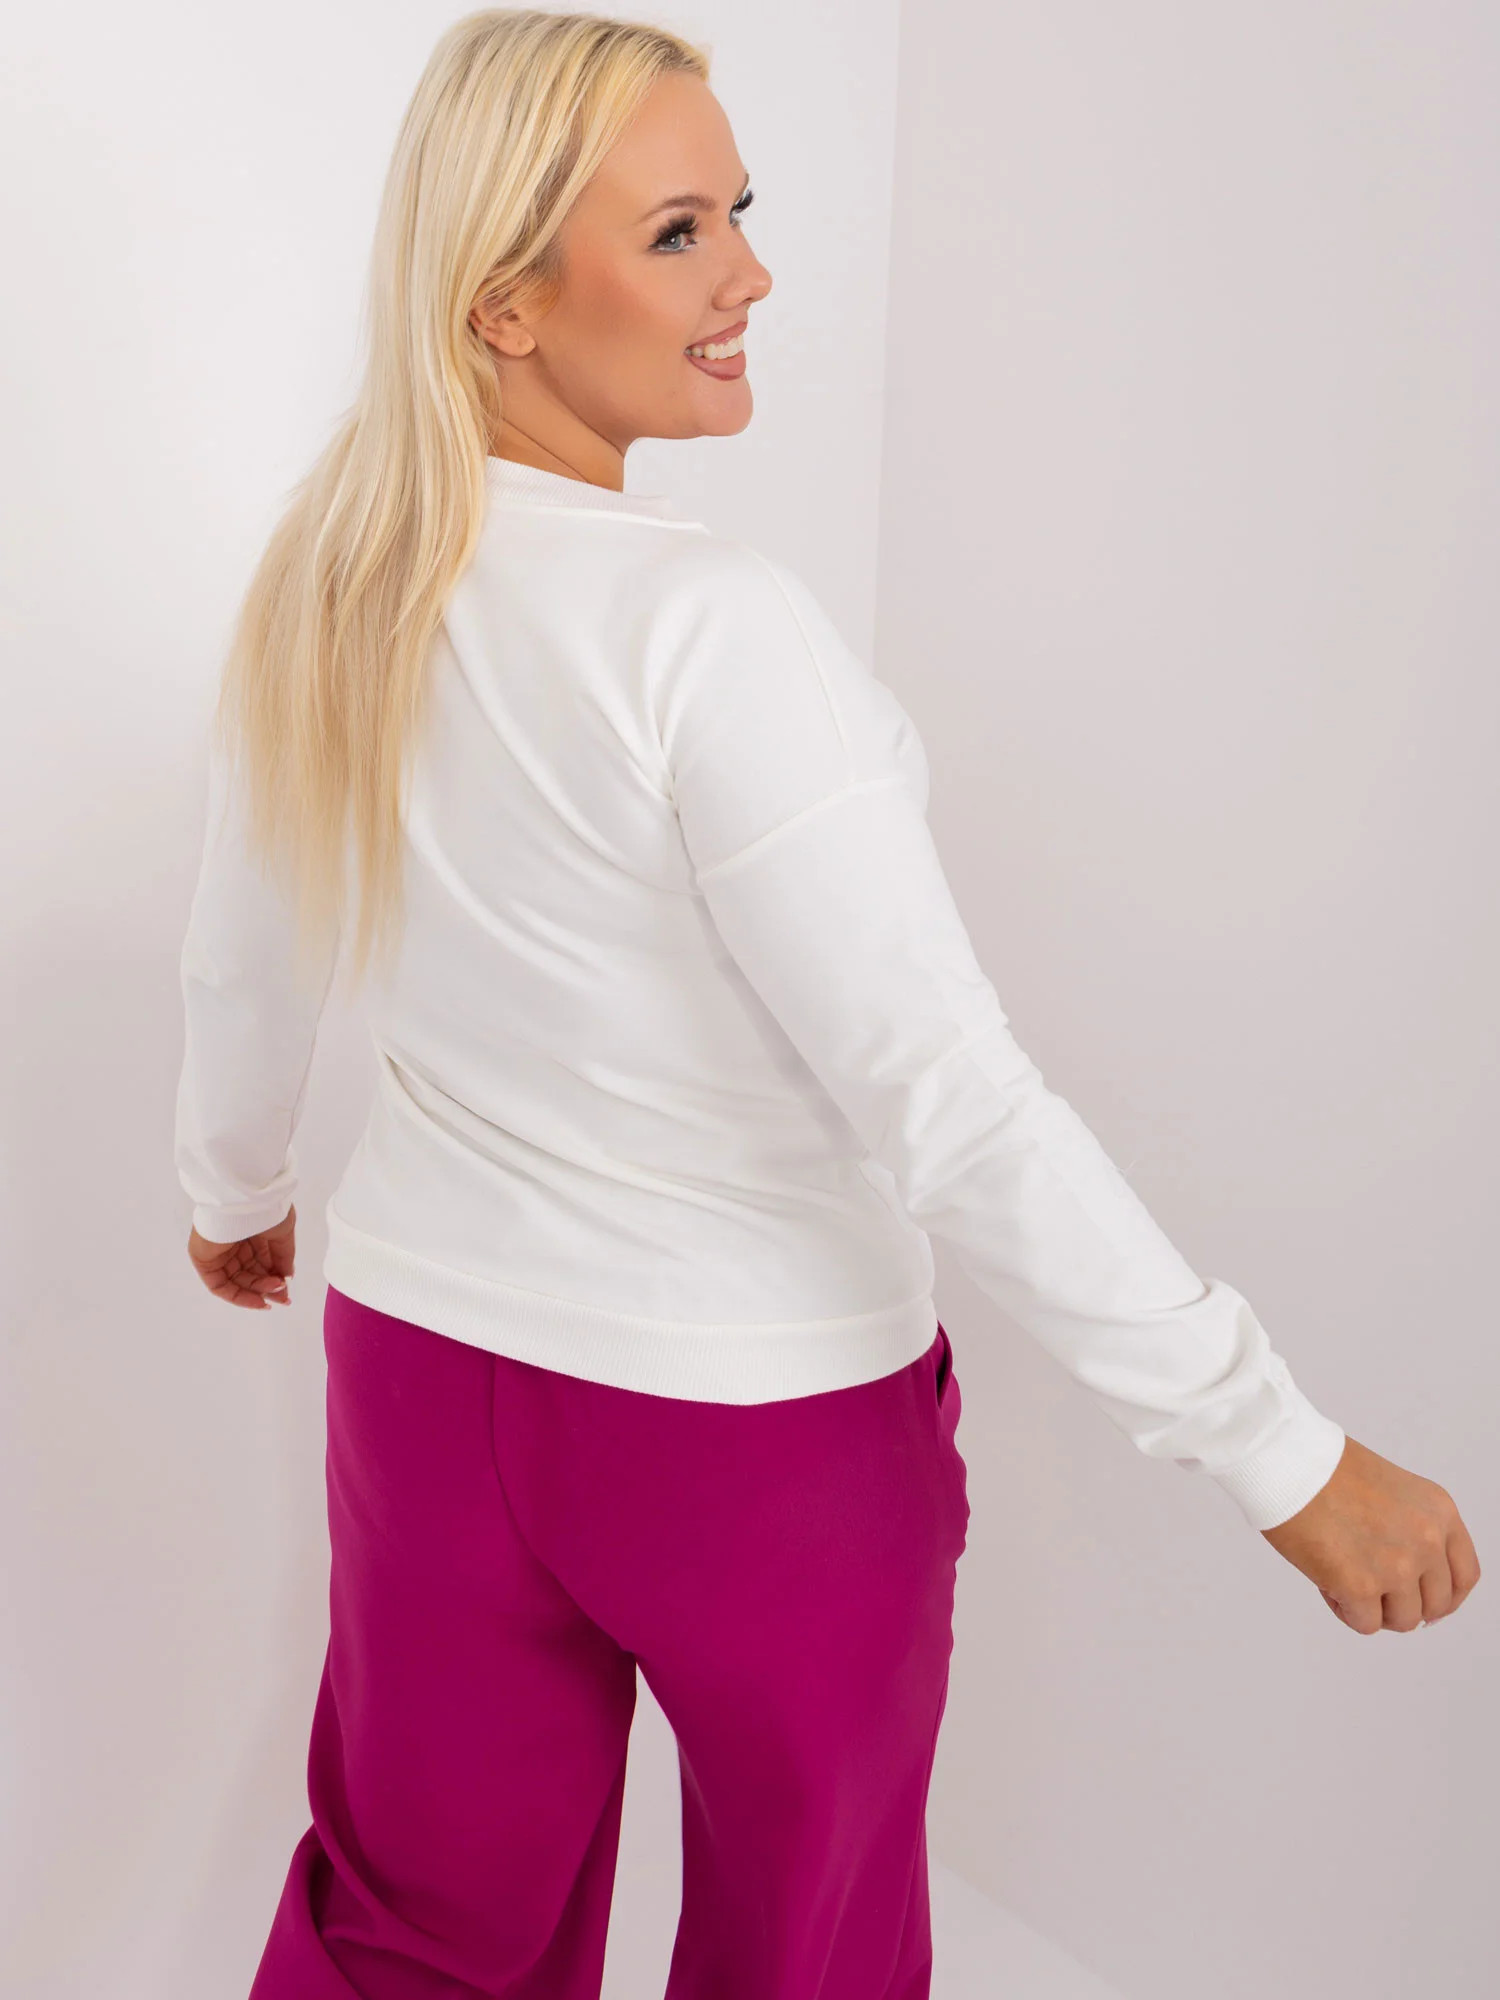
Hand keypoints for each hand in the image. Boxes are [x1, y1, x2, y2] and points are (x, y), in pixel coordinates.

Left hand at [188, 1204, 296, 1310]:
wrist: (243, 1200)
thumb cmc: (264, 1209)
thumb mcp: (282, 1233)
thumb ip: (284, 1257)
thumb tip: (287, 1276)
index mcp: (251, 1232)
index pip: (261, 1261)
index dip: (275, 1277)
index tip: (287, 1290)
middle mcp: (233, 1243)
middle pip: (249, 1273)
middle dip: (268, 1287)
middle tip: (284, 1298)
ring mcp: (218, 1252)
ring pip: (237, 1281)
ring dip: (258, 1290)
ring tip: (276, 1291)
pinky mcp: (204, 1260)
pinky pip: (220, 1285)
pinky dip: (238, 1297)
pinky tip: (258, 1302)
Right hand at [1260, 1434, 1479, 1633]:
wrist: (1288, 1461)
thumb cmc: (1325, 1468)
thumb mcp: (1394, 1490)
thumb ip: (1412, 1529)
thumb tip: (1412, 1581)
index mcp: (1439, 1513)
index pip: (1465, 1575)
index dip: (1447, 1596)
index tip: (1426, 1601)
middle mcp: (1427, 1541)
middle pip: (1435, 1604)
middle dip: (1404, 1603)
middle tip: (1374, 1591)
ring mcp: (1397, 1567)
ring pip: (1402, 1620)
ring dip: (1374, 1608)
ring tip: (1343, 1577)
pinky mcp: (1361, 1587)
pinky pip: (1365, 1624)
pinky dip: (1345, 1609)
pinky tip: (1327, 1582)